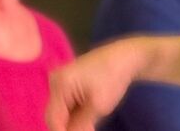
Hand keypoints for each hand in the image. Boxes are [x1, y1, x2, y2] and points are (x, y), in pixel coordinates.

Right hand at [45, 35, 179, 130]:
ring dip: (72, 121)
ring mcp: (61, 79)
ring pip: (61, 110)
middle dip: (68, 127)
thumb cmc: (114, 78)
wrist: (126, 57)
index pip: (53, 119)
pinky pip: (66, 103)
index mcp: (60, 84)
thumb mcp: (98, 106)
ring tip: (90, 124)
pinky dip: (75, 113)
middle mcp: (55, 80)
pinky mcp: (68, 81)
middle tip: (88, 130)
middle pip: (55, 114)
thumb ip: (81, 125)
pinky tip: (87, 117)